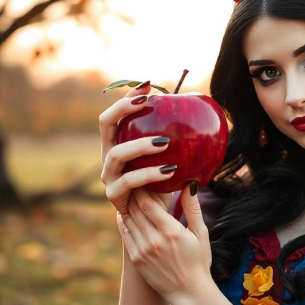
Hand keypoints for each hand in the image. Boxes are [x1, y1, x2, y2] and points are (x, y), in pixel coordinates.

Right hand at [99, 84, 174, 213]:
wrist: (152, 219)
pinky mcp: (115, 195)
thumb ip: (174, 140)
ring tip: (164, 142)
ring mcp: (109, 176)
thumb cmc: (162, 184)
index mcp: (117, 142)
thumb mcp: (168, 158)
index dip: (127, 97)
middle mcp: (108, 156)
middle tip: (146, 101)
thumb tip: (198, 111)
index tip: (148, 84)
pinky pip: (130, 181)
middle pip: (105, 124)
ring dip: (140, 145)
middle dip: (123, 108)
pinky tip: (170, 170)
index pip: (116, 113)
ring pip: (117, 153)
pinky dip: (149, 174)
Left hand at [117, 184, 212, 304]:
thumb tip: (189, 184)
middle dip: (134, 194)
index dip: (142, 189)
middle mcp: (154, 240)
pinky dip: (125, 221)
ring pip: (129, 220)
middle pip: (136, 209)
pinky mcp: (136, 259)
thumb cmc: (199, 261)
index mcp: (171, 232)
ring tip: (129, 194)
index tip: (143, 177)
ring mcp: (143, 251)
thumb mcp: (200, 233)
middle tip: (133, 180)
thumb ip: (192, 208)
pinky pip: (126, 234)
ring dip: (128, 206)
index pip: (148, 203)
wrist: (189, 292)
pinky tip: (128, 213)